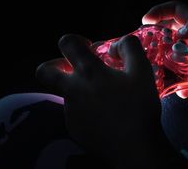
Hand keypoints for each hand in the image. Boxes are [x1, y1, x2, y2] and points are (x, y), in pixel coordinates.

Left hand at [36, 34, 187, 167]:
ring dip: (79, 89)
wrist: (133, 147)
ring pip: (65, 92)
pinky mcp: (73, 128)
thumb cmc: (139, 106)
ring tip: (104, 97)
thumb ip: (129, 48)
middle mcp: (73, 90)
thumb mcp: (142, 70)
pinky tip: (104, 115)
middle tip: (75, 69)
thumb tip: (115, 44)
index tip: (89, 48)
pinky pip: (75, 111)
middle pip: (45, 71)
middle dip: (55, 65)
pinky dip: (85, 108)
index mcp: (88, 72)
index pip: (67, 43)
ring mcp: (70, 111)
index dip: (75, 40)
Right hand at [143, 1, 187, 98]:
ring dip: (166, 67)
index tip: (144, 22)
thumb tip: (177, 33)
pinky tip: (183, 93)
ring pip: (174, 59)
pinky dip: (181, 85)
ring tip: (158, 77)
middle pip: (170, 34)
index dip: (160, 12)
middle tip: (144, 52)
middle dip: (157, 41)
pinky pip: (185, 78)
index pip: (175, 10)